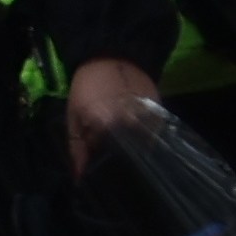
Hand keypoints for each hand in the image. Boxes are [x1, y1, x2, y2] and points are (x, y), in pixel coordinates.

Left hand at [68, 54, 166, 175]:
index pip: (106, 160)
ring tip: (127, 147)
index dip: (101, 163)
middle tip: (113, 158)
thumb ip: (76, 148)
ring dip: (135, 150)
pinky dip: (146, 139)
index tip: (99, 165)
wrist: (112, 58)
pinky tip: (138, 135)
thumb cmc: (86, 87)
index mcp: (106, 127)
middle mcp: (131, 126)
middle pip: (128, 157)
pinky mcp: (162, 116)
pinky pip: (155, 136)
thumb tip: (79, 177)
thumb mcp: (73, 115)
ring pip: (144, 148)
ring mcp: (149, 121)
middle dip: (119, 159)